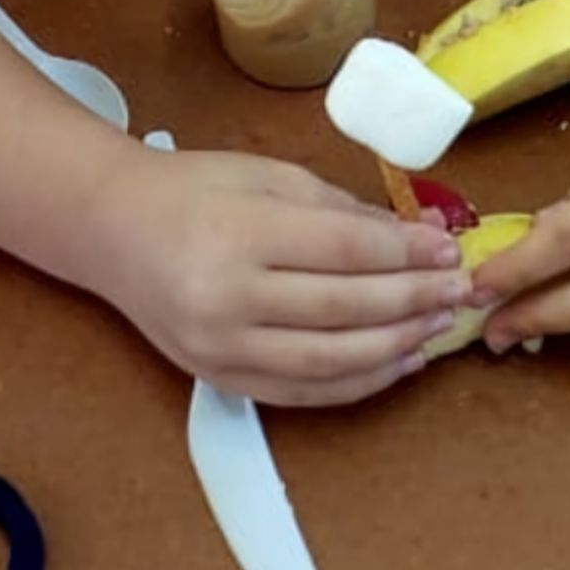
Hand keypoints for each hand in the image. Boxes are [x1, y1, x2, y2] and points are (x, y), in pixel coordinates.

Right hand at [82, 147, 468, 405]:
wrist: (110, 230)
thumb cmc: (194, 192)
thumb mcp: (269, 177)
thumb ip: (346, 210)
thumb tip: (423, 235)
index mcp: (239, 232)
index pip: (345, 251)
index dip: (407, 254)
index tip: (449, 251)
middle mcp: (227, 298)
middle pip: (345, 308)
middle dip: (413, 301)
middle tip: (458, 291)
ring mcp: (221, 348)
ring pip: (331, 360)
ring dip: (397, 347)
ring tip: (438, 327)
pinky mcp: (220, 379)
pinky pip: (305, 392)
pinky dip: (359, 382)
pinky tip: (399, 362)